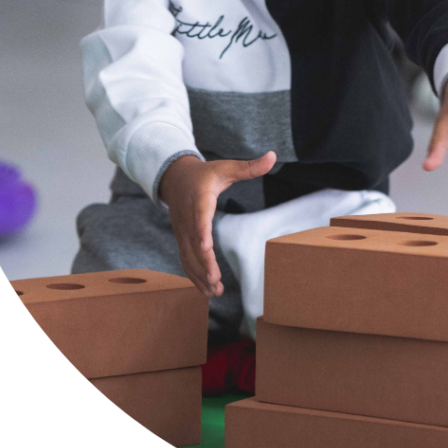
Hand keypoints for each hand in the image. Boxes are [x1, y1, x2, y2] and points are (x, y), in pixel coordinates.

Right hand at [158, 151, 276, 296]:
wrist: (174, 178)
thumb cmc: (205, 174)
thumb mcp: (226, 167)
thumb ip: (249, 166)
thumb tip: (273, 156)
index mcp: (199, 200)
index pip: (199, 218)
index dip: (202, 233)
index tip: (207, 247)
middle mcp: (187, 219)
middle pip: (193, 244)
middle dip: (204, 265)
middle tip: (216, 282)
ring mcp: (181, 232)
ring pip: (187, 257)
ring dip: (199, 276)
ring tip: (214, 292)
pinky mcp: (181, 239)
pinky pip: (185, 260)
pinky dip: (194, 276)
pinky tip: (206, 290)